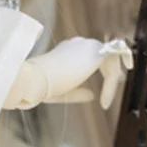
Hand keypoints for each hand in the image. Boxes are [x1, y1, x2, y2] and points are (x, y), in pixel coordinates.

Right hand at [2, 36, 132, 110]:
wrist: (34, 79)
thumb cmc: (42, 85)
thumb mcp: (63, 90)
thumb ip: (78, 91)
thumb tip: (92, 95)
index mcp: (68, 49)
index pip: (89, 56)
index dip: (99, 72)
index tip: (100, 91)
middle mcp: (79, 44)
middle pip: (104, 55)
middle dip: (110, 73)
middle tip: (110, 93)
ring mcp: (87, 46)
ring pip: (111, 61)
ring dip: (111, 82)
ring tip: (106, 101)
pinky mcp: (95, 54)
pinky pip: (112, 71)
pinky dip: (110, 88)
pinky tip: (104, 102)